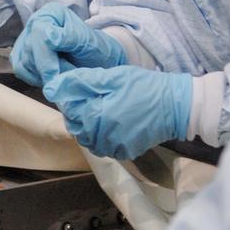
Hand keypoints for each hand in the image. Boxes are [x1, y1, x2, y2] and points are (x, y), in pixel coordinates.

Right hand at [9, 3, 125, 86]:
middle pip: (29, 49)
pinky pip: (21, 70)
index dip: (46, 58)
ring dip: (42, 75)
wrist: (97, 61)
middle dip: (47, 69)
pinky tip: (51, 79)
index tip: (55, 77)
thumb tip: (48, 37)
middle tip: (65, 81)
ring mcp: (26, 38)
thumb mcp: (88, 42)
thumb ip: (69, 37)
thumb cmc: (96, 50)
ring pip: (23, 61)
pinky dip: (36, 78)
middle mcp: (35, 22)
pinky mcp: (22, 54)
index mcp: (51, 13)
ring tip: (63, 77)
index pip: (39, 34)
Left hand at [43, 66, 192, 159]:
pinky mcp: (127, 152)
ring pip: (89, 141)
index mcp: (97, 117)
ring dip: (89, 127)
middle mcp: (104, 138)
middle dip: (78, 115)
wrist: (176, 105)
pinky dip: (103, 138)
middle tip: (91, 100)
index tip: (78, 90)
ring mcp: (116, 147)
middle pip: (77, 129)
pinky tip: (111, 123)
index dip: (70, 100)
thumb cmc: (142, 86)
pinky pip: (105, 148)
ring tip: (101, 110)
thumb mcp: (109, 77)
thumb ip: (80, 82)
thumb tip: (53, 87)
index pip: (69, 112)